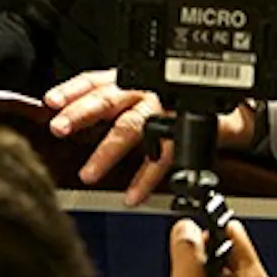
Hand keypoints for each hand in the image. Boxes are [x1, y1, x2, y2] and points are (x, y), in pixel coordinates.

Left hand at [44, 70, 255, 205]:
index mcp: (130, 80)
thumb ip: (107, 106)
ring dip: (108, 151)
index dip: (72, 89)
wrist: (226, 112)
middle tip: (59, 128)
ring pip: (133, 127)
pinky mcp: (185, 132)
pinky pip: (164, 156)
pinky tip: (131, 196)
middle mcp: (145, 91)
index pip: (96, 80)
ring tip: (88, 173)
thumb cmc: (172, 106)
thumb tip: (65, 120)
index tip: (50, 101)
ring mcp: (165, 110)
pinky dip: (146, 179)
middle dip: (82, 113)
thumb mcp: (138, 97)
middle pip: (109, 98)